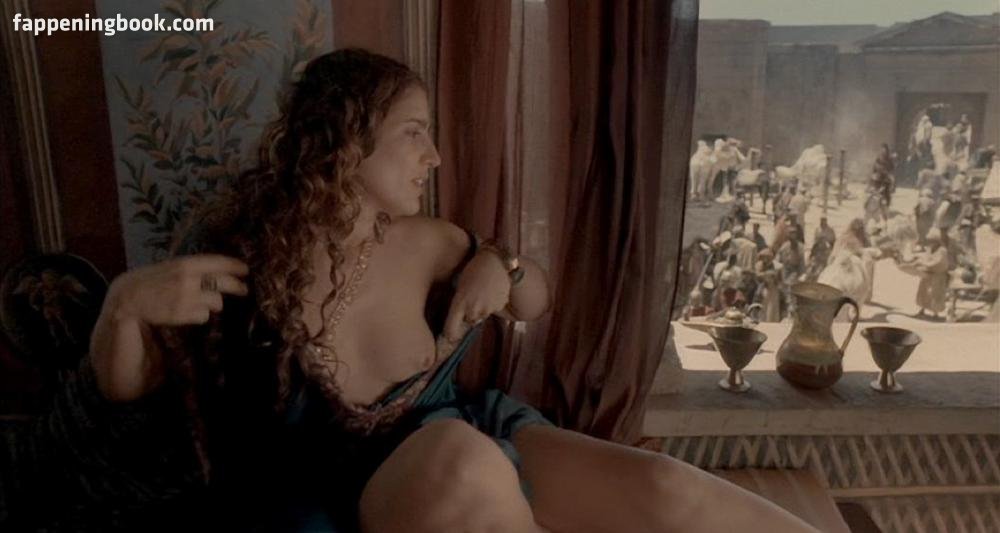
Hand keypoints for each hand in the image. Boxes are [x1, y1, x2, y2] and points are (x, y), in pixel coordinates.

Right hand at [109, 254, 248, 325]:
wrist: (126, 300)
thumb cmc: (148, 283)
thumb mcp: (168, 269)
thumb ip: (189, 269)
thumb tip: (218, 270)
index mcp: (183, 263)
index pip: (216, 262)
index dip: (233, 265)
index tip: (246, 269)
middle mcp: (187, 279)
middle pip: (223, 283)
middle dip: (236, 286)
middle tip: (243, 289)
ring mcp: (185, 298)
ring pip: (216, 302)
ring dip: (213, 303)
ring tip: (201, 302)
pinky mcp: (182, 314)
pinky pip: (203, 316)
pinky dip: (199, 315)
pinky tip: (188, 313)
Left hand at [442, 251, 510, 341]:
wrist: (496, 262)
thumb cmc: (474, 269)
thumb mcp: (460, 285)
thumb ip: (459, 302)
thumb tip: (458, 315)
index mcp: (459, 303)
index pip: (450, 328)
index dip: (449, 334)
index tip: (449, 336)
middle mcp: (472, 309)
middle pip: (469, 321)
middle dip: (469, 314)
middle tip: (471, 299)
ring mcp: (487, 309)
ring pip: (481, 316)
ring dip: (481, 309)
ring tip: (482, 292)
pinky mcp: (498, 307)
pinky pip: (492, 310)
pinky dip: (492, 304)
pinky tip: (492, 292)